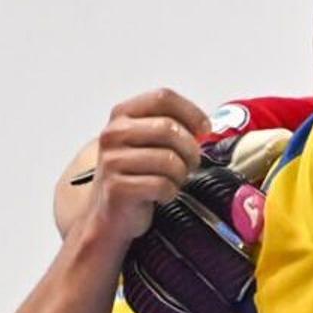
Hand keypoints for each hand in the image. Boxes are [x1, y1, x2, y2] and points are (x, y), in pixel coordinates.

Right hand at [73, 90, 213, 250]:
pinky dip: (169, 192)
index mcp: (122, 115)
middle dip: (190, 149)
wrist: (108, 215)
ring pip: (169, 159)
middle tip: (191, 163)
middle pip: (169, 128)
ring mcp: (113, 161)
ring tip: (173, 180)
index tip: (204, 129)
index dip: (191, 112)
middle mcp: (114, 134)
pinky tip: (161, 194)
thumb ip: (170, 127)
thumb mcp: (147, 143)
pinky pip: (162, 185)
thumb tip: (203, 126)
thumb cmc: (134, 176)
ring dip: (181, 174)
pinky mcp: (117, 187)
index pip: (163, 97)